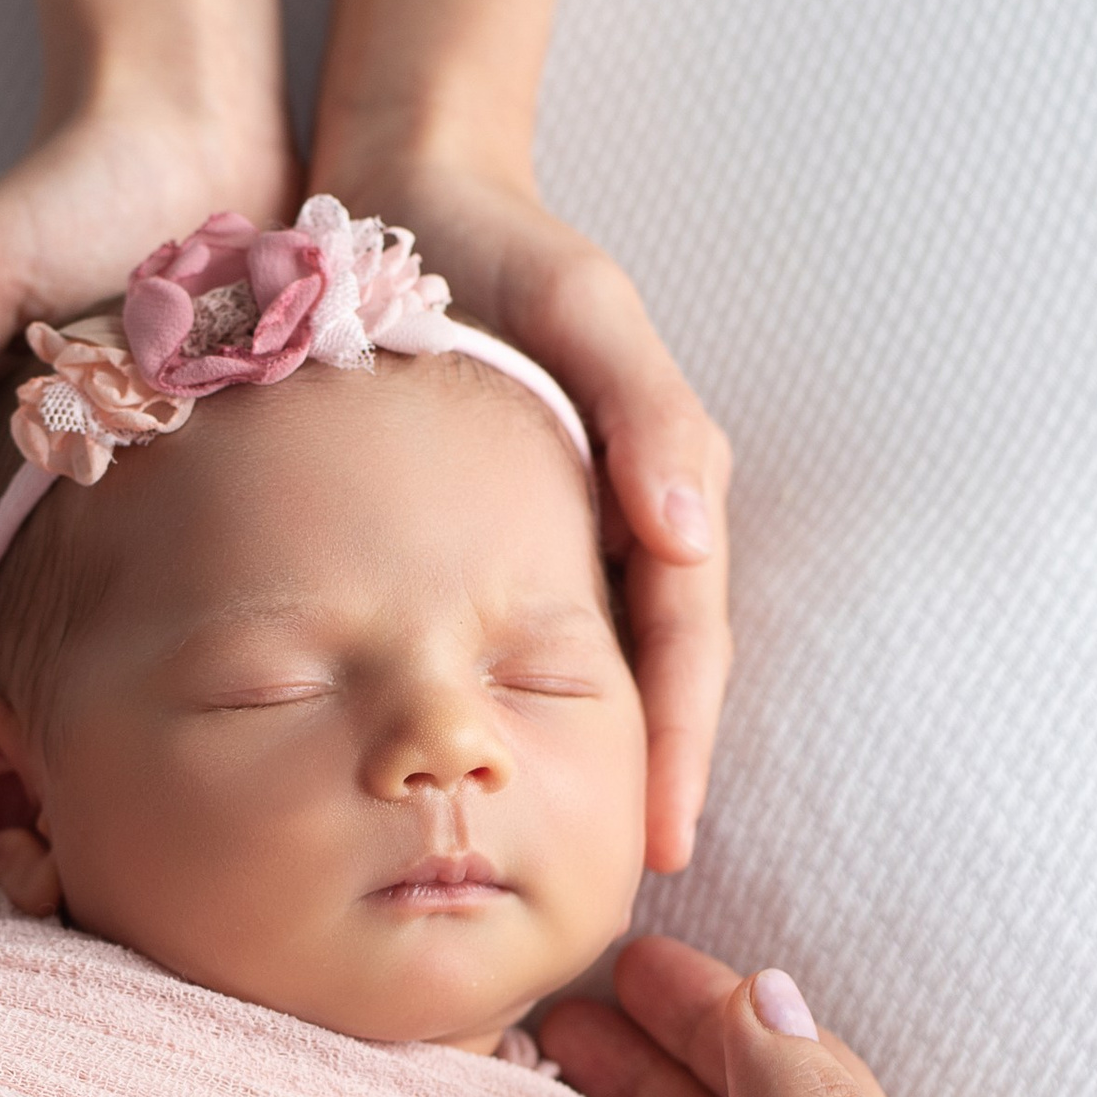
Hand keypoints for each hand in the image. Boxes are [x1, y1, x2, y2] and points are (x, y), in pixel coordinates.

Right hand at [0, 100, 295, 760]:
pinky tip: (153, 742)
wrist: (186, 145)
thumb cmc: (69, 195)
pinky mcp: (110, 511)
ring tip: (88, 822)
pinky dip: (103, 689)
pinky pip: (89, 625)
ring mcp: (30, 513)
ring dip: (34, 740)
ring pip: (13, 660)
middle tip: (32, 843)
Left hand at [304, 149, 730, 870]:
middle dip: (638, 785)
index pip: (686, 648)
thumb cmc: (508, 251)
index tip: (656, 845)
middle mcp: (630, 527)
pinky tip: (473, 773)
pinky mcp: (499, 538)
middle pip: (648, 684)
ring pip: (585, 679)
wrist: (411, 201)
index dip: (676, 749)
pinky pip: (515, 645)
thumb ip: (645, 411)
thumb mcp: (589, 307)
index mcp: (666, 490)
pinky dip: (505, 714)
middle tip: (605, 895)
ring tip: (544, 864)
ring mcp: (569, 537)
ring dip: (579, 769)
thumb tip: (681, 531)